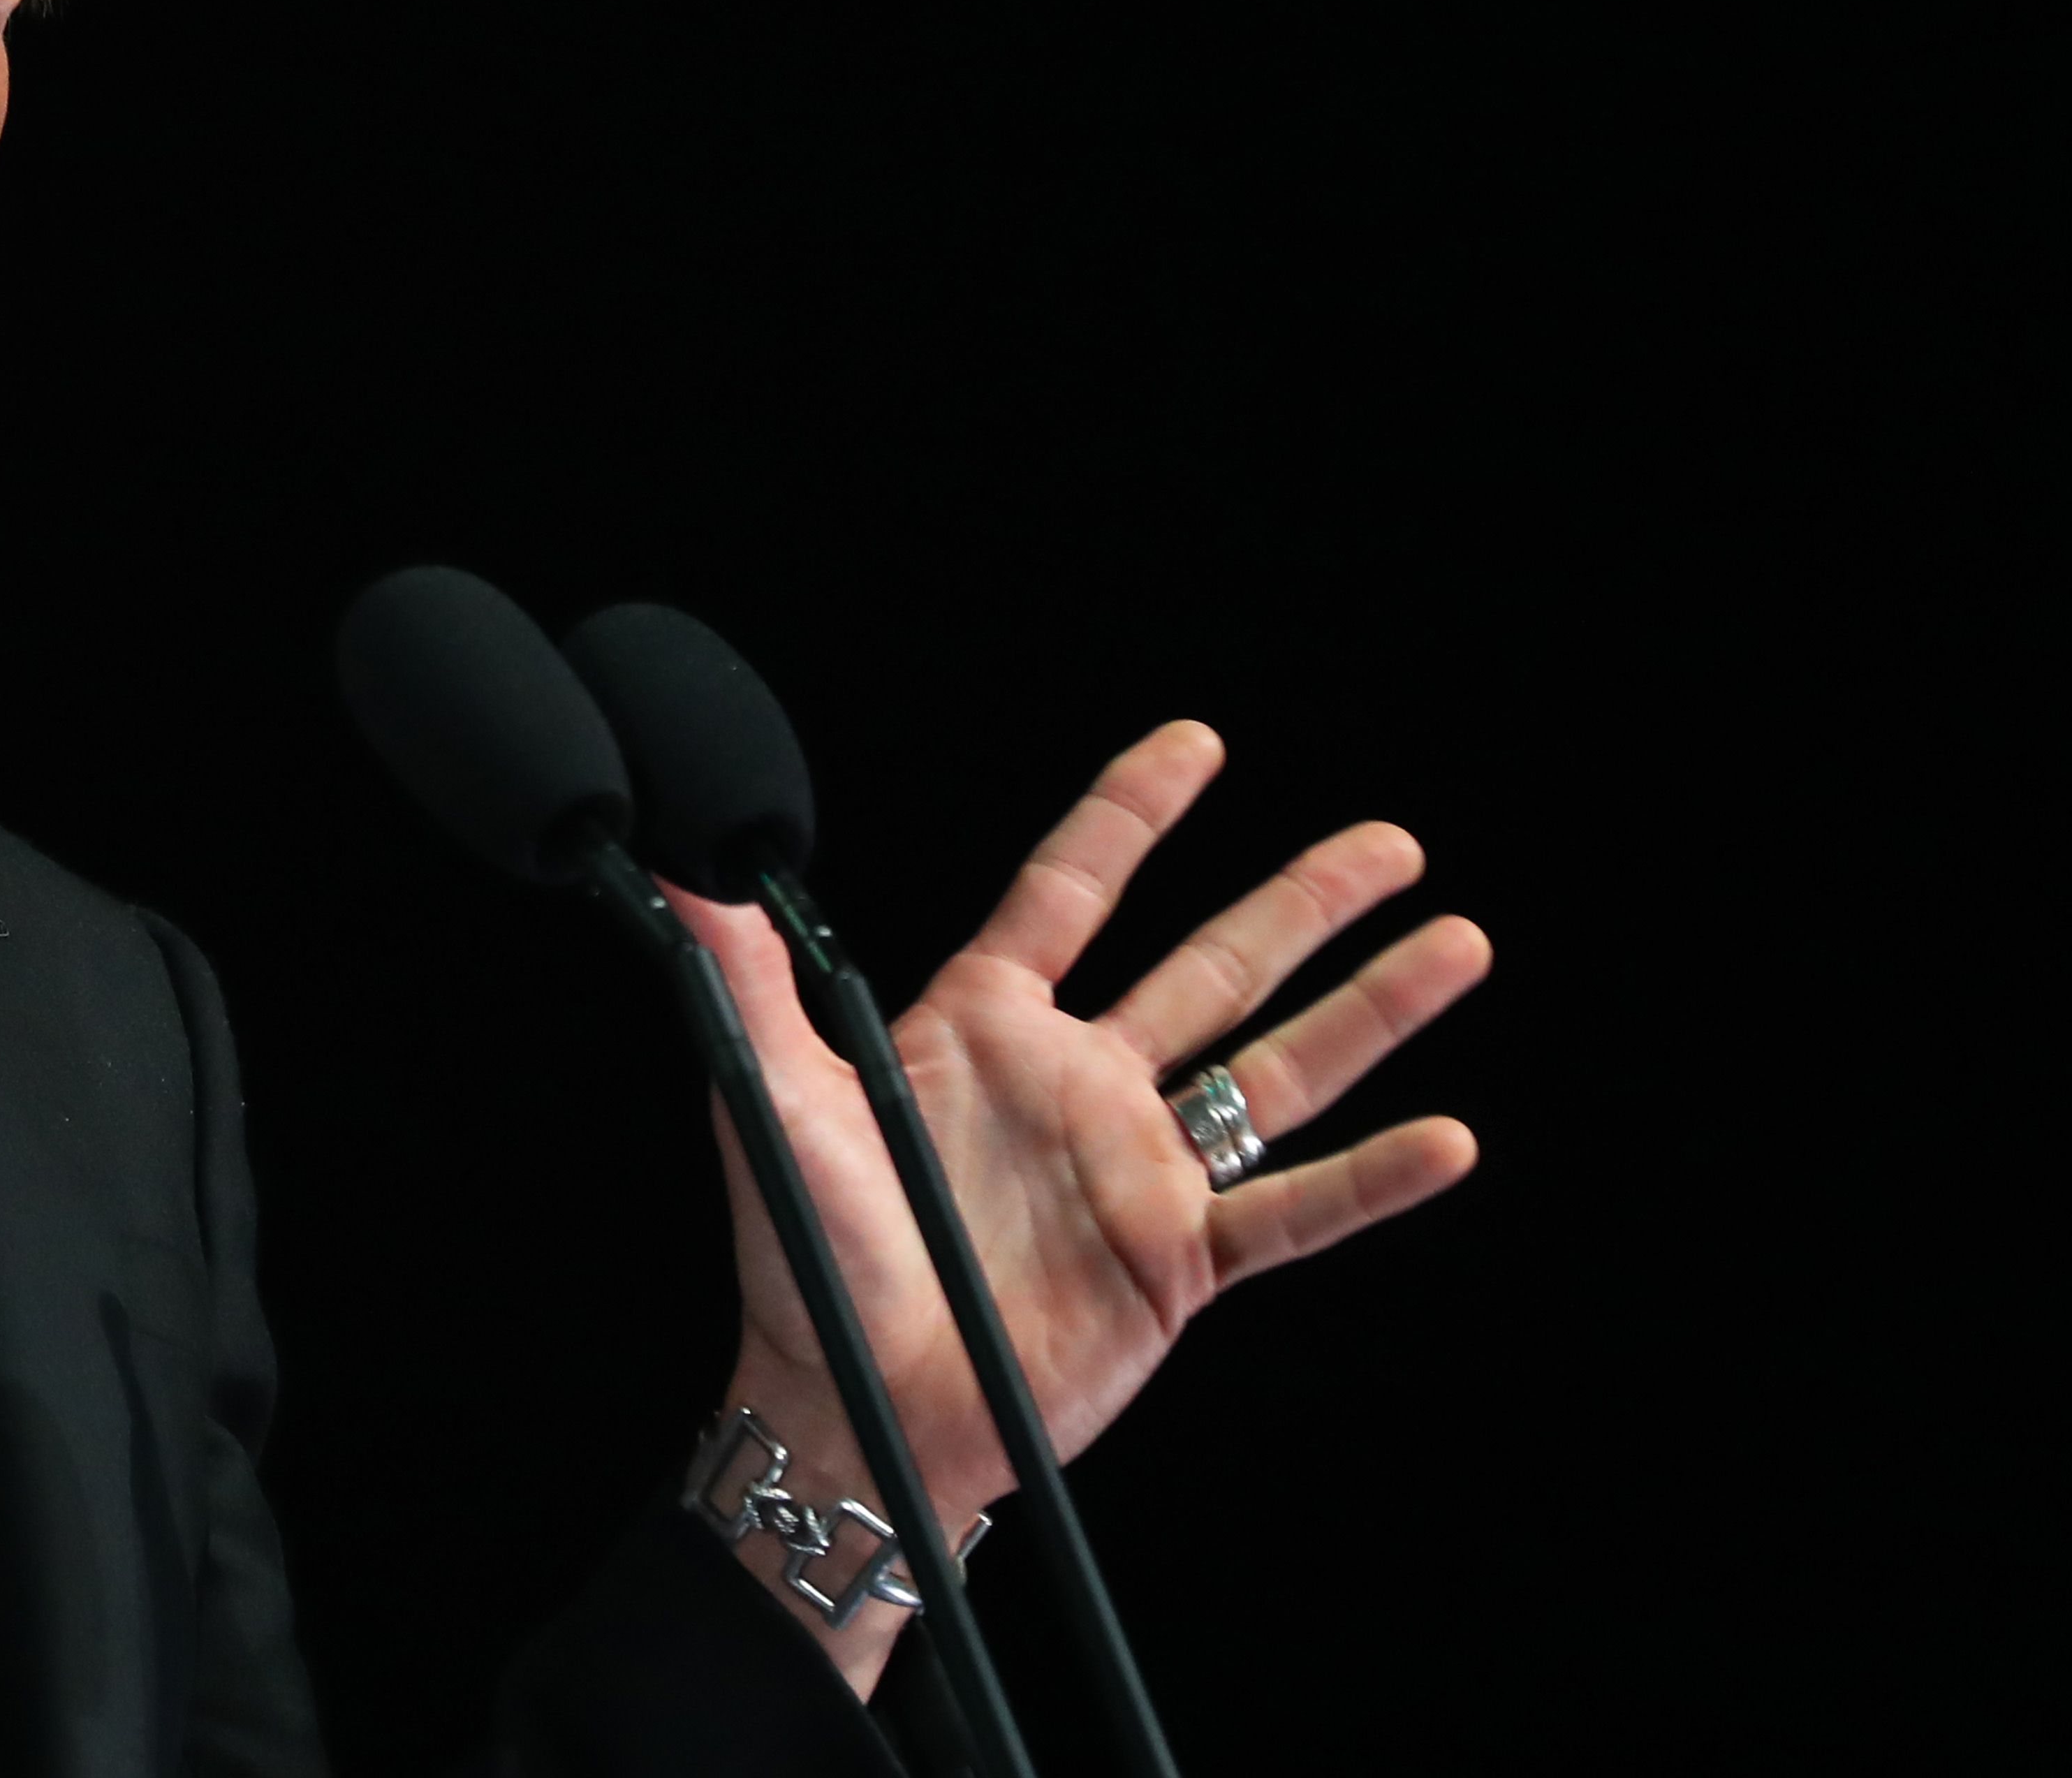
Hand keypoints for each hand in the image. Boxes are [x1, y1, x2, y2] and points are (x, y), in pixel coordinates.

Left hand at [689, 722, 1486, 1662]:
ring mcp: (1136, 1169)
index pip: (1073, 890)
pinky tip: (1449, 1139)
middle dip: (1303, 901)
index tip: (1198, 742)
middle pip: (1215, 965)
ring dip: (1370, 1009)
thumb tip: (685, 867)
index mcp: (986, 1027)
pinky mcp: (1175, 1263)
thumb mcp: (772, 1096)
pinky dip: (1371, 1179)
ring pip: (1279, 1069)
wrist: (854, 1401)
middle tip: (1390, 843)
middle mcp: (1077, 1083)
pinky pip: (1291, 1212)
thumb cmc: (807, 1255)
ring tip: (1457, 941)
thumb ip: (746, 975)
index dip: (1133, 814)